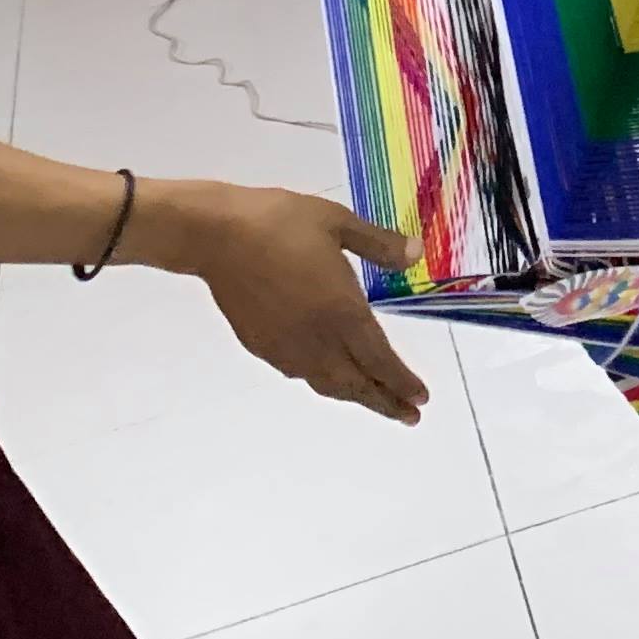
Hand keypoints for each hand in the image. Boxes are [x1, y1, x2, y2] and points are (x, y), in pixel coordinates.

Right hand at [135, 177, 430, 423]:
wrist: (217, 236)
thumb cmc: (279, 222)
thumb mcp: (337, 222)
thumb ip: (378, 244)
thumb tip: (416, 254)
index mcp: (342, 313)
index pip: (380, 361)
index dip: (403, 383)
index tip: (421, 399)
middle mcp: (317, 341)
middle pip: (357, 384)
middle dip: (386, 403)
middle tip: (409, 416)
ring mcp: (286, 348)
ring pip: (327, 384)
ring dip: (354, 394)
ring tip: (372, 399)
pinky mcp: (261, 346)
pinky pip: (299, 373)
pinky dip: (322, 379)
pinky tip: (324, 371)